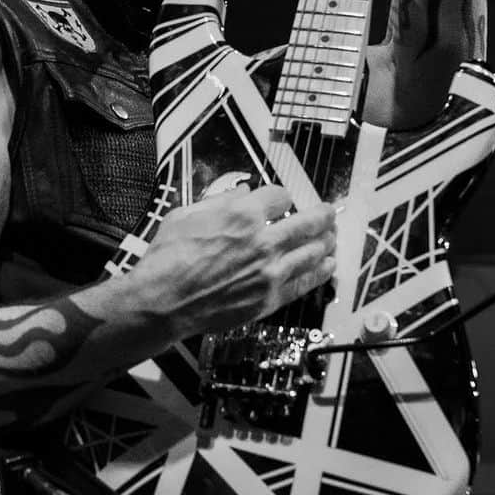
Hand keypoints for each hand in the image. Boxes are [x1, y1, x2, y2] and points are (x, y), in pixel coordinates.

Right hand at [131, 185, 335, 340]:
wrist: (163, 302)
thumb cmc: (168, 260)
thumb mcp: (186, 214)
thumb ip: (219, 201)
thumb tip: (240, 193)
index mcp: (242, 215)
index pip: (280, 196)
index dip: (282, 196)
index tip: (281, 200)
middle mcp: (262, 241)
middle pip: (308, 223)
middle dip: (322, 215)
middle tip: (328, 213)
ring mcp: (269, 272)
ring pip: (313, 252)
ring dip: (326, 243)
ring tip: (331, 238)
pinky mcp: (269, 298)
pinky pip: (304, 283)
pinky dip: (319, 273)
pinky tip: (326, 267)